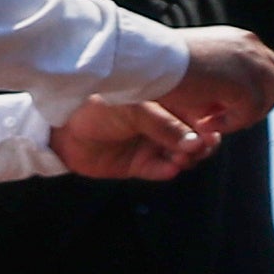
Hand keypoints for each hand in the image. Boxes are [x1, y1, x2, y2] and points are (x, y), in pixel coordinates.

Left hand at [51, 99, 219, 182]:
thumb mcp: (135, 108)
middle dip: (202, 144)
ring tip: (183, 156)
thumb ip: (164, 125)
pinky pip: (162, 170)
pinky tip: (171, 166)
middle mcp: (163, 124)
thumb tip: (196, 143)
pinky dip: (169, 169)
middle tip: (199, 146)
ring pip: (183, 156)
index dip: (208, 123)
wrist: (63, 127)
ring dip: (188, 158)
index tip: (210, 130)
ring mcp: (153, 145)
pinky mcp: (140, 165)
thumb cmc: (98, 105)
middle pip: (197, 138)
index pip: (198, 114)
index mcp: (167, 103)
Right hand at [151, 28, 273, 131]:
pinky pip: (250, 114)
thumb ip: (220, 72)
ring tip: (210, 122)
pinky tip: (204, 124)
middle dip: (255, 105)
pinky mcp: (243, 85)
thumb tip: (227, 98)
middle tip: (221, 118)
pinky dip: (230, 124)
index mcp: (242, 39)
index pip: (271, 68)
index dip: (256, 91)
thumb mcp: (200, 62)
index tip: (224, 106)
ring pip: (267, 101)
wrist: (148, 58)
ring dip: (242, 116)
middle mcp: (252, 47)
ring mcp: (250, 65)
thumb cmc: (160, 61)